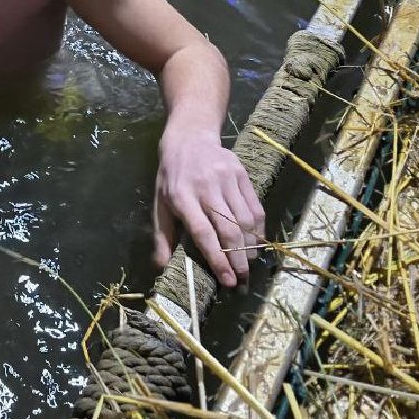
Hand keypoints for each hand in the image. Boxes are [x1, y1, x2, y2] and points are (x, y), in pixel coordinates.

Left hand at [153, 127, 264, 288]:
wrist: (189, 138)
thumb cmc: (171, 176)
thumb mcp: (159, 203)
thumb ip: (162, 236)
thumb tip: (161, 267)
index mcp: (182, 197)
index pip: (203, 233)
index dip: (217, 258)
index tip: (227, 280)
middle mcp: (206, 188)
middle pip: (228, 229)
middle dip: (237, 259)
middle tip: (242, 280)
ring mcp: (226, 180)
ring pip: (245, 220)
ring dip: (250, 247)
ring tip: (248, 265)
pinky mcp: (241, 174)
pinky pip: (255, 207)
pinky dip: (258, 229)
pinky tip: (256, 243)